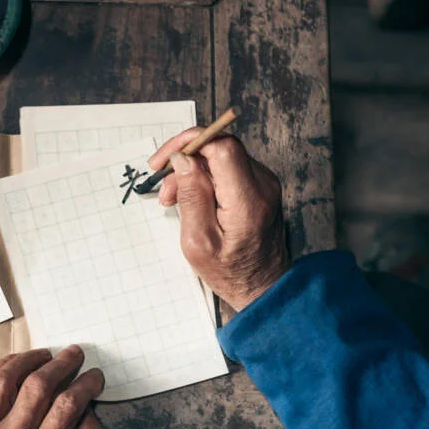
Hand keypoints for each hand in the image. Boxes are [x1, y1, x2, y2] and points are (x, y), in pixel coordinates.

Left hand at [0, 345, 108, 428]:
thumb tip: (87, 407)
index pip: (68, 404)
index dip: (85, 384)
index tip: (95, 376)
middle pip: (39, 386)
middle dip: (62, 364)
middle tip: (75, 354)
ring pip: (5, 380)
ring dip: (28, 360)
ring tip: (44, 354)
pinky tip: (14, 364)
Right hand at [149, 130, 289, 310]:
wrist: (262, 286)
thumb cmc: (229, 271)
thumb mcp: (198, 241)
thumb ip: (191, 196)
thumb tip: (183, 158)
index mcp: (248, 201)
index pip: (222, 147)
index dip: (189, 142)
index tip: (166, 159)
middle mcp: (262, 185)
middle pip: (219, 147)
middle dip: (185, 159)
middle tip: (164, 187)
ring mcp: (264, 183)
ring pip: (221, 156)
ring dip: (193, 170)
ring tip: (174, 199)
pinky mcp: (260, 185)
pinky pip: (228, 167)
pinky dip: (206, 176)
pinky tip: (192, 198)